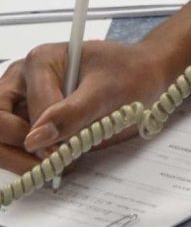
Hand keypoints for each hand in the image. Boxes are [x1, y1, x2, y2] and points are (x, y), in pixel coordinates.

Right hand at [0, 40, 167, 177]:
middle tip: (52, 163)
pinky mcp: (25, 117)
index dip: (45, 135)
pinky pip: (10, 144)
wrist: (143, 75)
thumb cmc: (129, 74)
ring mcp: (20, 99)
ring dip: (20, 160)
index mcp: (41, 61)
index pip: (27, 108)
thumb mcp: (107, 91)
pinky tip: (51, 160)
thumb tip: (36, 138)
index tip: (66, 149)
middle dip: (19, 150)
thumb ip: (73, 113)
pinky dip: (25, 160)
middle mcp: (22, 78)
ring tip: (55, 165)